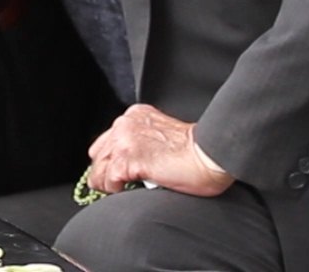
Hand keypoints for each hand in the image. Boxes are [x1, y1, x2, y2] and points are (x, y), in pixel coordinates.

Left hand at [86, 105, 233, 197]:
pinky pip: (109, 181)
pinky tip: (128, 190)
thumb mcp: (162, 136)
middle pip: (98, 155)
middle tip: (117, 186)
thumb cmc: (196, 151)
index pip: (106, 141)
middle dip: (105, 172)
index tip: (117, 173)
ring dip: (108, 184)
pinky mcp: (128, 159)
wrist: (210, 155)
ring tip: (122, 191)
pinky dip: (115, 190)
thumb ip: (143, 142)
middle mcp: (125, 124)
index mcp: (135, 116)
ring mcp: (124, 141)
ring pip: (99, 169)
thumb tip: (131, 164)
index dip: (110, 160)